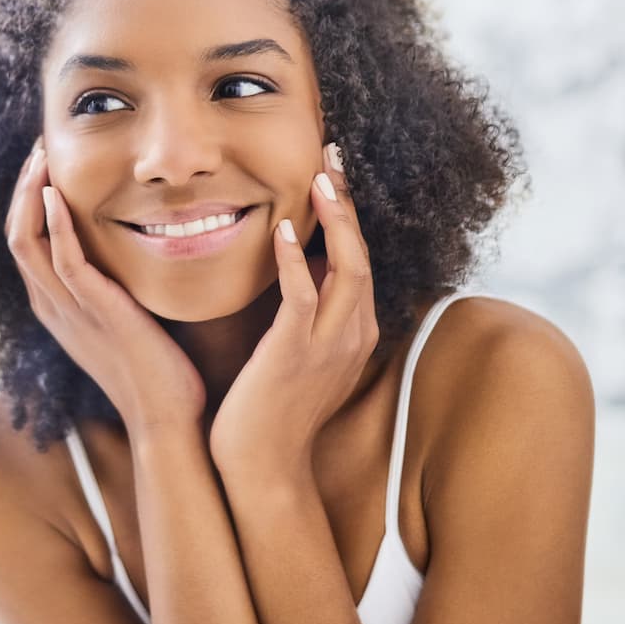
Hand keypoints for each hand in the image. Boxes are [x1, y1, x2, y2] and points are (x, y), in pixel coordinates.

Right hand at [5, 140, 204, 435]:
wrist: (168, 418)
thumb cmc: (158, 370)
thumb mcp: (126, 319)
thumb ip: (118, 286)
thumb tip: (137, 248)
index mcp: (56, 306)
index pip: (25, 241)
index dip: (29, 200)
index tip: (47, 164)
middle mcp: (51, 306)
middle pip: (15, 233)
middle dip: (24, 187)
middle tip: (40, 148)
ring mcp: (68, 309)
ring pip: (26, 241)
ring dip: (32, 194)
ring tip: (44, 157)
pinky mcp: (94, 311)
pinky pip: (62, 260)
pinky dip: (55, 223)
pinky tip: (59, 194)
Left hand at [209, 146, 379, 484]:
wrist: (262, 469)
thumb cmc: (270, 411)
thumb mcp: (297, 355)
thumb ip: (304, 314)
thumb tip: (295, 269)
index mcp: (355, 332)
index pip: (358, 260)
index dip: (349, 214)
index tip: (333, 172)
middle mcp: (353, 334)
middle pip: (362, 253)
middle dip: (348, 202)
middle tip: (332, 154)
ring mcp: (329, 345)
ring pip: (348, 268)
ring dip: (335, 220)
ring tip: (320, 176)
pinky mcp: (297, 354)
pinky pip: (304, 297)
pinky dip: (298, 260)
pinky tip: (286, 230)